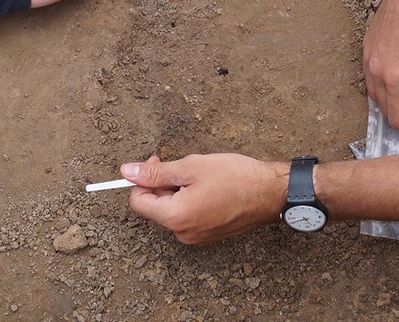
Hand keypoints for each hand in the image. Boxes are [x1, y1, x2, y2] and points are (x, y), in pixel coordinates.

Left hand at [122, 154, 287, 243]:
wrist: (271, 193)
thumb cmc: (236, 177)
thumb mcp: (192, 167)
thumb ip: (156, 172)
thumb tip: (127, 172)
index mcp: (175, 217)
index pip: (138, 201)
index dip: (142, 179)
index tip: (158, 161)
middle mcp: (183, 233)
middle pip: (156, 206)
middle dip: (164, 183)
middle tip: (186, 164)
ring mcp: (197, 237)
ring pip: (173, 210)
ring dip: (180, 191)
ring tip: (203, 177)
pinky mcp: (209, 236)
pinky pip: (189, 216)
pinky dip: (192, 200)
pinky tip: (212, 188)